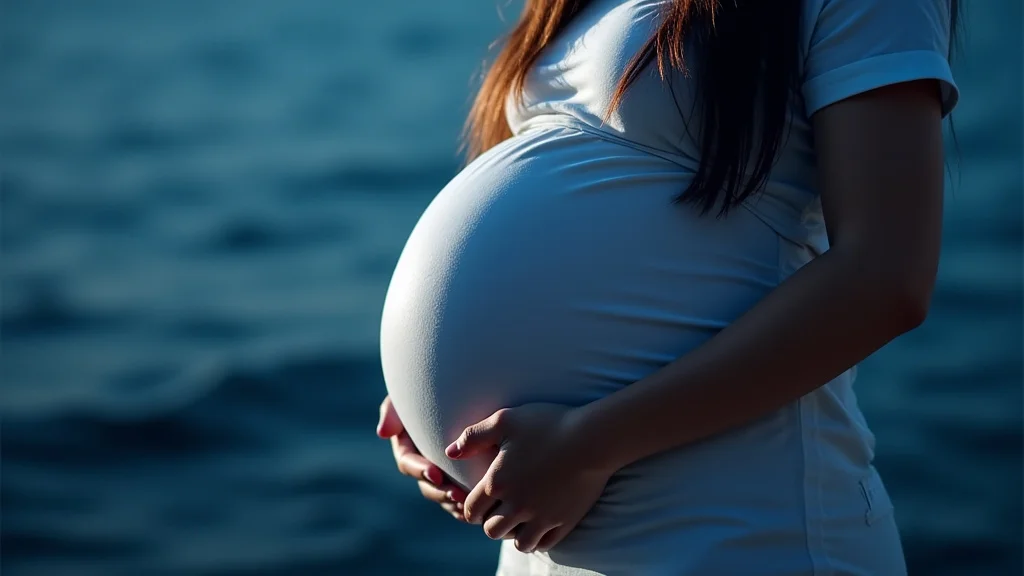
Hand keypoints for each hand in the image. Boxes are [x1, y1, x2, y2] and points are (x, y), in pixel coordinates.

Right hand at [377, 395, 466, 520]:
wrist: (466, 386)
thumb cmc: (428, 388)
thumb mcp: (406, 396)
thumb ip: (393, 410)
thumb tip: (382, 433)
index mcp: (409, 447)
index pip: (409, 463)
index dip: (420, 470)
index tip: (436, 473)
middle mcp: (424, 463)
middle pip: (428, 485)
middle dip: (441, 492)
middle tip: (458, 495)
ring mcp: (444, 472)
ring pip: (445, 494)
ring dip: (455, 501)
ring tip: (470, 502)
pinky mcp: (464, 475)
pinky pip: (464, 494)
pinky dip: (470, 501)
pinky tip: (483, 504)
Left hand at [446, 403, 613, 552]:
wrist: (593, 438)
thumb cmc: (548, 423)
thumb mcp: (505, 420)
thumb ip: (473, 436)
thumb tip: (449, 452)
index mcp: (497, 483)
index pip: (470, 510)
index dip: (470, 507)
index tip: (477, 501)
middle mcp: (516, 506)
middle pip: (491, 531)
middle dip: (490, 521)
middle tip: (499, 509)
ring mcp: (542, 517)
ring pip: (518, 543)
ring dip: (515, 533)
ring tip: (520, 518)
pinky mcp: (565, 522)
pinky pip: (545, 544)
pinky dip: (539, 538)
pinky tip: (540, 523)